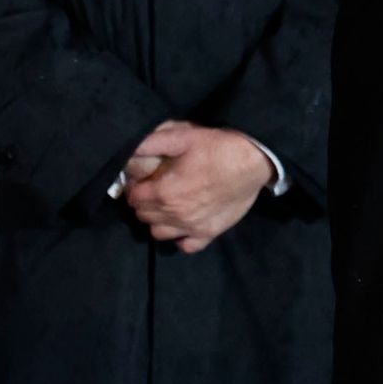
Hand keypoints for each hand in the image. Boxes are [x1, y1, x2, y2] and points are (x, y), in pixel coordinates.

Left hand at [122, 120, 272, 251]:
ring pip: (159, 233)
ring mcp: (193, 227)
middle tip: (152, 190)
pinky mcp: (210, 233)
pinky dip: (180, 238)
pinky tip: (183, 224)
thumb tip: (129, 149)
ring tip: (166, 206)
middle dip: (143, 203)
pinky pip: (186, 246)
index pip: (133, 199)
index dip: (133, 188)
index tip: (140, 180)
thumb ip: (151, 143)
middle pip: (144, 216)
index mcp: (164, 192)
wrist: (253, 161)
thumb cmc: (217, 147)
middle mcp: (176, 215)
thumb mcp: (182, 136)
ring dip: (157, 221)